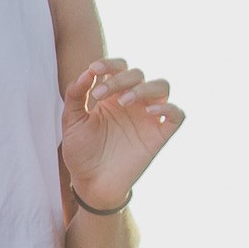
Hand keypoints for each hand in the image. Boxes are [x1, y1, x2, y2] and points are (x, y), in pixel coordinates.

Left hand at [60, 56, 182, 209]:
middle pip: (138, 74)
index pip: (119, 67)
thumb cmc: (81, 153)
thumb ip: (76, 95)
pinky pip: (176, 115)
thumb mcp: (72, 122)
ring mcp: (147, 117)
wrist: (91, 184)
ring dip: (143, 88)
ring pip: (162, 86)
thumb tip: (87, 72)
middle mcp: (132, 103)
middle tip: (100, 95)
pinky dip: (168, 107)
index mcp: (112, 96)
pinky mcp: (159, 135)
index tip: (94, 70)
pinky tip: (150, 110)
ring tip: (124, 101)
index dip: (109, 63)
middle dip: (120, 79)